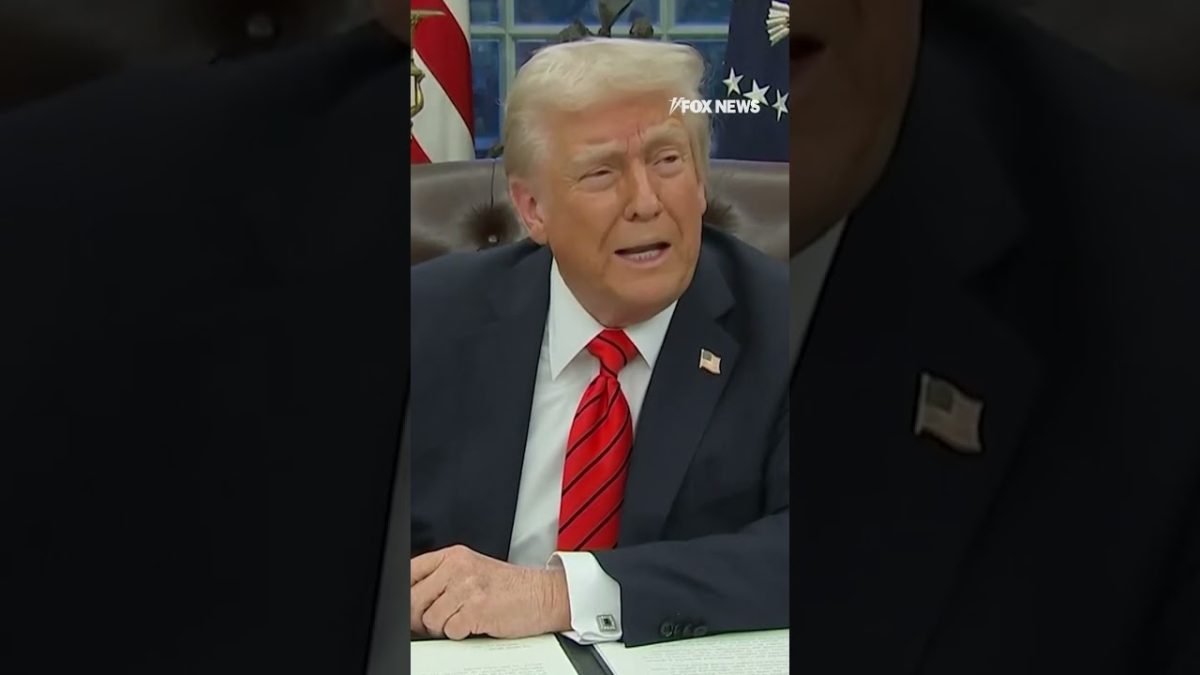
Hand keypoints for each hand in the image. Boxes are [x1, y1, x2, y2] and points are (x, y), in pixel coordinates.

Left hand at [410, 545, 571, 639]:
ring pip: (429, 619)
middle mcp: (458, 568)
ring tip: (462, 620)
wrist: (543, 595)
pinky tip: (474, 625)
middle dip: (420, 617)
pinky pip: (449, 631)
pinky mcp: (476, 609)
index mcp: (453, 556)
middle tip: (437, 620)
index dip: (406, 594)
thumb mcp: (472, 571)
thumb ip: (443, 579)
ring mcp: (467, 588)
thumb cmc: (510, 587)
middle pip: (414, 599)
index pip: (410, 571)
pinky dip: (460, 635)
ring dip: (443, 628)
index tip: (411, 607)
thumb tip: (412, 601)